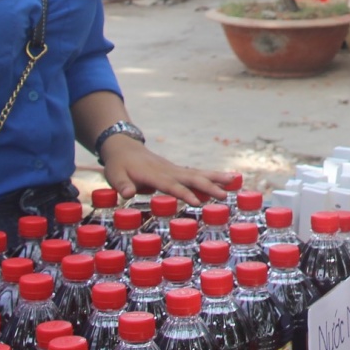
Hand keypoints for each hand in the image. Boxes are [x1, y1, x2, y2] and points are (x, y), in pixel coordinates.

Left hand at [98, 136, 233, 205]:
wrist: (124, 147)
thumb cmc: (119, 165)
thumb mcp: (114, 175)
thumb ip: (121, 184)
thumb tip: (127, 194)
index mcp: (154, 175)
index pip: (172, 186)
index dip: (184, 194)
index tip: (198, 202)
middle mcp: (168, 171)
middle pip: (191, 178)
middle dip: (209, 186)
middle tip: (225, 195)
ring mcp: (174, 170)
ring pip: (197, 174)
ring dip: (216, 178)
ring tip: (235, 181)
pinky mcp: (176, 171)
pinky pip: (196, 175)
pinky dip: (211, 177)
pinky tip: (225, 181)